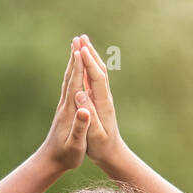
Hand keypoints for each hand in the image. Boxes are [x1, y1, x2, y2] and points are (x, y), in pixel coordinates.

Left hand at [37, 37, 91, 171]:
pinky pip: (69, 88)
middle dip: (74, 58)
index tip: (82, 48)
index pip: (75, 84)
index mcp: (69, 111)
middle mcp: (65, 105)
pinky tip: (74, 73)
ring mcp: (63, 108)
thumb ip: (79, 128)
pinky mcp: (64, 111)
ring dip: (72, 64)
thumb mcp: (75, 145)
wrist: (49, 162)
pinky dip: (72, 76)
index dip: (78, 66)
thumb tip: (84, 110)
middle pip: (69, 77)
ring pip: (68, 80)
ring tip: (75, 49)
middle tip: (77, 39)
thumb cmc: (65, 156)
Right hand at [73, 34, 128, 169]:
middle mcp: (104, 98)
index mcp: (103, 104)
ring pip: (97, 73)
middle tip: (80, 37)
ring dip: (90, 57)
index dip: (88, 63)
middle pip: (99, 70)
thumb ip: (88, 115)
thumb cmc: (102, 148)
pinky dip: (88, 67)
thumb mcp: (94, 134)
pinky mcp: (99, 101)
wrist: (112, 155)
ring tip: (82, 43)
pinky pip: (94, 80)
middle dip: (90, 53)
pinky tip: (83, 63)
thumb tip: (80, 95)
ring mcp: (103, 98)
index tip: (80, 48)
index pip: (96, 78)